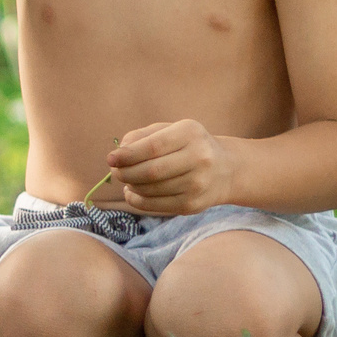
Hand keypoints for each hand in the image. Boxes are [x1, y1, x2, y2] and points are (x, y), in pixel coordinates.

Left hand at [108, 120, 233, 216]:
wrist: (225, 170)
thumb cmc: (188, 145)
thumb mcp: (169, 131)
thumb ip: (141, 136)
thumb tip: (118, 153)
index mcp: (190, 134)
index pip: (153, 147)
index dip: (127, 155)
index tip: (111, 158)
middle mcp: (199, 158)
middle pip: (151, 171)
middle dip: (126, 172)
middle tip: (115, 171)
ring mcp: (198, 184)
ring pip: (151, 190)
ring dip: (131, 185)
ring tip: (127, 179)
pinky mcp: (193, 205)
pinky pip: (155, 205)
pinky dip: (136, 200)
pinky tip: (132, 192)